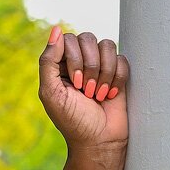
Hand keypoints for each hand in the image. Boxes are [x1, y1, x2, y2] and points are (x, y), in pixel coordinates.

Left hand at [38, 25, 128, 154]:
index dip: (74, 59)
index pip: (67, 39)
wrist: (100, 140)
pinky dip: (117, 78)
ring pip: (107, 45)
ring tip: (98, 94)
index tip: (75, 84)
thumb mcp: (51, 92)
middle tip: (87, 91)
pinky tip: (111, 94)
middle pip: (87, 38)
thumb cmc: (72, 120)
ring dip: (104, 72)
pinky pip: (122, 58)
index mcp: (59, 65)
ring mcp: (99, 65)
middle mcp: (79, 61)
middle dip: (90, 66)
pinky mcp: (118, 72)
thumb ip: (48, 61)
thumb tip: (56, 29)